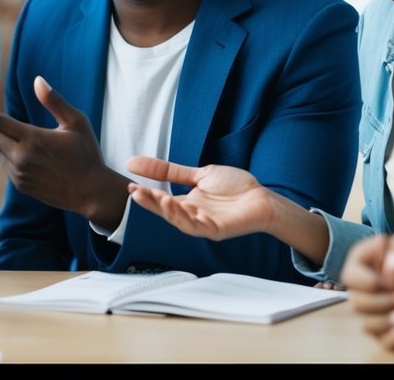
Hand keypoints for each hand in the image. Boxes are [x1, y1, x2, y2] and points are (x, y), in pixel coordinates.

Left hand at [0, 75, 127, 228]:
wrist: (91, 193)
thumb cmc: (86, 154)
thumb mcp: (75, 123)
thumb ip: (54, 101)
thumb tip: (37, 80)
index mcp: (33, 138)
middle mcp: (21, 157)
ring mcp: (18, 173)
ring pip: (2, 150)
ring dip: (7, 141)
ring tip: (41, 147)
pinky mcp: (20, 185)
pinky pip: (10, 164)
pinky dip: (16, 156)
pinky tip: (39, 161)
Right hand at [126, 157, 275, 239]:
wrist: (262, 197)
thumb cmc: (234, 187)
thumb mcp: (197, 174)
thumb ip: (168, 171)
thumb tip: (133, 162)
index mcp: (186, 204)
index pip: (161, 201)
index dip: (146, 195)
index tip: (131, 186)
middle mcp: (191, 215)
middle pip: (167, 212)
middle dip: (152, 204)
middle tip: (136, 193)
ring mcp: (204, 224)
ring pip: (180, 221)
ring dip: (169, 212)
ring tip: (160, 198)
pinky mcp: (217, 230)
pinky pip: (200, 227)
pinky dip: (189, 219)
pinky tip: (183, 207)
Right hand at [341, 220, 393, 351]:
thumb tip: (393, 261)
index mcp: (370, 264)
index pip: (350, 274)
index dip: (368, 280)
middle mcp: (369, 290)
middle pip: (357, 302)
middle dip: (384, 303)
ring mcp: (380, 313)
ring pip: (367, 325)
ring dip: (390, 323)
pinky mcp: (393, 333)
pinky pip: (386, 344)